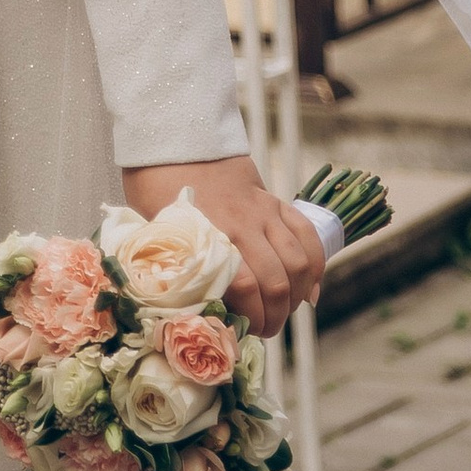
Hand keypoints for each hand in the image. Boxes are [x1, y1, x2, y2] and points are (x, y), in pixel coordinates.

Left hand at [118, 155, 326, 340]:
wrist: (175, 138)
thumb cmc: (155, 187)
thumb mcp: (156, 229)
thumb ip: (176, 266)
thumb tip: (192, 311)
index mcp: (208, 233)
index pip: (244, 287)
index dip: (251, 316)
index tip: (245, 332)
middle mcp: (241, 224)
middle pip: (276, 281)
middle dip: (276, 316)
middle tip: (264, 329)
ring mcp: (263, 211)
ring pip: (298, 262)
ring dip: (295, 295)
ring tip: (283, 311)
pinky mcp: (274, 201)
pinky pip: (306, 235)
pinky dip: (315, 265)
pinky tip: (308, 290)